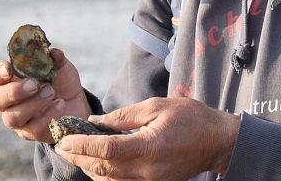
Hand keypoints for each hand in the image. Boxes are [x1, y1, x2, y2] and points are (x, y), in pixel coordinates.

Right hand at [0, 48, 91, 141]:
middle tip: (34, 84)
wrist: (77, 103)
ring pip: (12, 117)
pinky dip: (49, 114)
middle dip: (13, 92)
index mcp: (9, 81)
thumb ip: (55, 58)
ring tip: (51, 92)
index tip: (8, 68)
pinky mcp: (33, 133)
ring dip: (33, 104)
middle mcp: (9, 102)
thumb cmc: (60, 82)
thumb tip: (53, 52)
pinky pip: (34, 128)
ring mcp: (19, 120)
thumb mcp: (60, 66)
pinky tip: (61, 104)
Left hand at [56, 97, 239, 180]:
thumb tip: (96, 122)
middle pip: (102, 168)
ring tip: (74, 152)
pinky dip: (105, 174)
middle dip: (79, 157)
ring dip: (89, 167)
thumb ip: (124, 116)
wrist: (218, 142)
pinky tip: (96, 162)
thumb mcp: (156, 106)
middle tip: (61, 145)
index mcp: (148, 147)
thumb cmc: (191, 118)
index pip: (105, 149)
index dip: (81, 145)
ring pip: (109, 180)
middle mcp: (146, 171)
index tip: (64, 139)